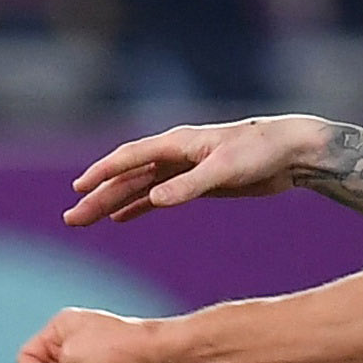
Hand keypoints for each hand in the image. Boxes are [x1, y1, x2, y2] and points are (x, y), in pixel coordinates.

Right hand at [65, 115, 321, 225]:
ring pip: (138, 187)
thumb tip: (153, 199)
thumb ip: (188, 186)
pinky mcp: (196, 182)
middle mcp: (174, 153)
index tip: (78, 189)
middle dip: (98, 196)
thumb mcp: (225, 171)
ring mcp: (183, 168)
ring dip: (112, 203)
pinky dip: (138, 206)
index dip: (102, 174)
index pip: (129, 158)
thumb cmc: (260, 152)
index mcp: (177, 143)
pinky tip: (121, 218)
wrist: (290, 152)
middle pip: (127, 176)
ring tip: (85, 219)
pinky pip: (157, 195)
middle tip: (72, 218)